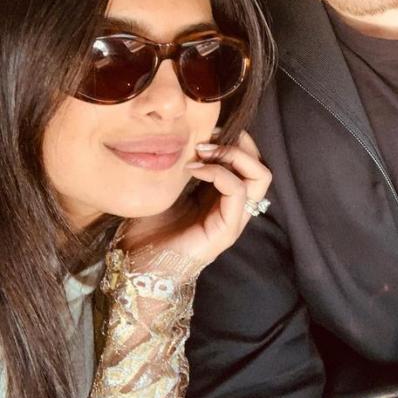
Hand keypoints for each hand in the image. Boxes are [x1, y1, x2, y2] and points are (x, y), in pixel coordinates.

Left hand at [123, 130, 270, 283]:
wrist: (136, 267)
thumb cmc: (147, 229)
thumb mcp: (167, 188)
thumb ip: (182, 165)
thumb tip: (185, 135)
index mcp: (222, 196)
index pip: (249, 161)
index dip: (234, 139)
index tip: (206, 130)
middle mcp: (234, 207)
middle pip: (261, 166)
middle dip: (240, 144)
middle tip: (207, 140)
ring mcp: (234, 220)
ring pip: (260, 177)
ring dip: (233, 156)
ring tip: (203, 152)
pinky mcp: (226, 230)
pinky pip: (237, 192)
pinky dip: (218, 173)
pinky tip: (193, 170)